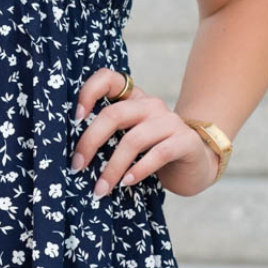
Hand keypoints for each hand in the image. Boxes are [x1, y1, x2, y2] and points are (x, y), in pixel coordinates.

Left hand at [71, 67, 220, 198]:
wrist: (195, 165)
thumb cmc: (152, 152)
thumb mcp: (128, 138)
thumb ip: (108, 135)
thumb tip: (73, 154)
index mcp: (133, 98)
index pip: (109, 79)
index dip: (88, 93)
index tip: (75, 119)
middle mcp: (151, 104)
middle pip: (113, 114)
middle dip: (90, 142)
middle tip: (77, 166)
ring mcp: (170, 121)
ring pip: (133, 140)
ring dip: (112, 167)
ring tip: (101, 188)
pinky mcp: (186, 141)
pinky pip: (158, 154)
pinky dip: (139, 170)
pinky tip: (126, 183)